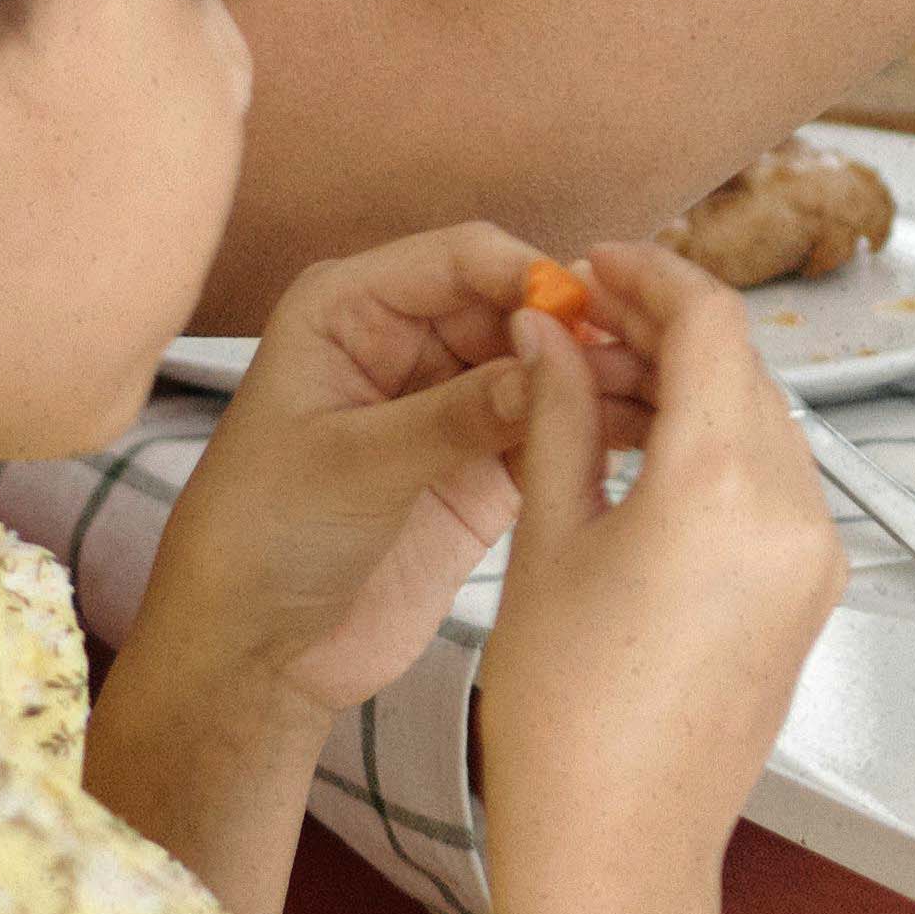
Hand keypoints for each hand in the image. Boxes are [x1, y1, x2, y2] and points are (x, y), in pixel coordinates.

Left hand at [137, 222, 642, 719]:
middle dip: (577, 332)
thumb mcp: (354, 465)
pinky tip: (638, 440)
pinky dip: (589, 432)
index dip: (529, 277)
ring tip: (659, 400)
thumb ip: (454, 414)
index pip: (461, 259)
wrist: (256, 654)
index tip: (587, 316)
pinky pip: (548, 430)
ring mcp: (447, 404)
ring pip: (542, 369)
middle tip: (645, 361)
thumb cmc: (260, 540)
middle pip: (516, 308)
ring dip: (594, 382)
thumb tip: (551, 366)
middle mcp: (404, 342)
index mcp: (350, 310)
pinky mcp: (480, 466)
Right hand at [467, 246, 840, 899]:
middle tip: (580, 324)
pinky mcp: (813, 592)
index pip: (710, 327)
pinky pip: (774, 483)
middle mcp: (795, 512)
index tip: (594, 266)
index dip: (651, 277)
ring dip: (691, 389)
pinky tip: (644, 451)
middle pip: (743, 370)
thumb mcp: (548, 543)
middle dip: (665, 332)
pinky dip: (716, 448)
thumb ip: (558, 419)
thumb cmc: (564, 712)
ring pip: (762, 423)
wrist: (619, 846)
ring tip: (597, 387)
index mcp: (724, 488)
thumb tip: (549, 333)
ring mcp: (816, 555)